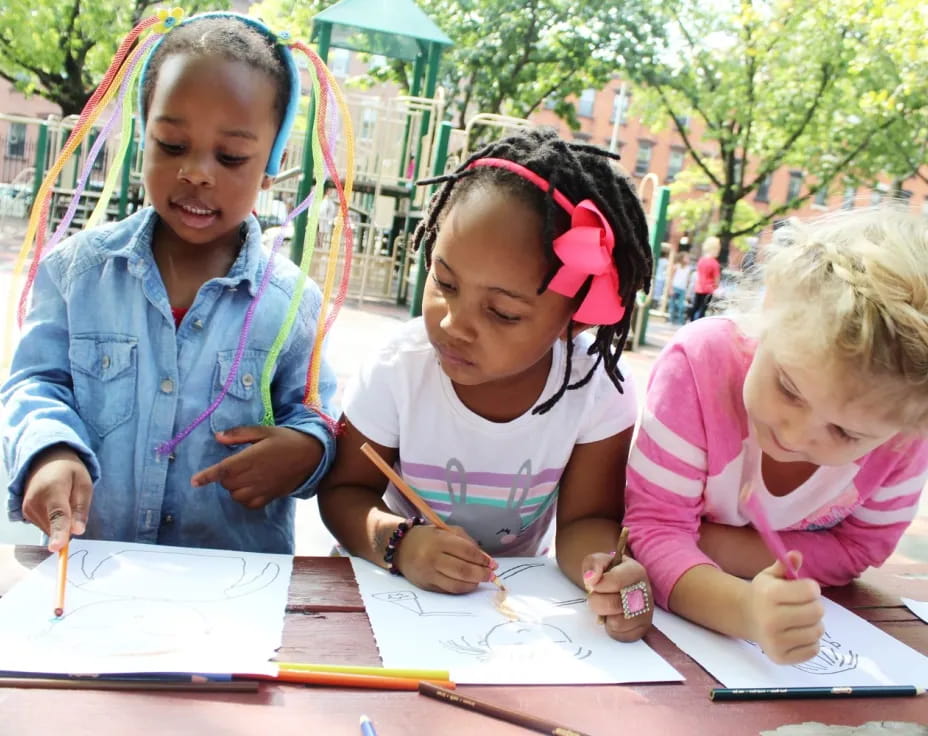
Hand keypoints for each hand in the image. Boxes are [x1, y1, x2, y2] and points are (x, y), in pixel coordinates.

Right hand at [22, 445, 92, 551]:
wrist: (45, 460)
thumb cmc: (69, 471)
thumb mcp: (84, 484)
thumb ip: (81, 509)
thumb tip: (78, 531)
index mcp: (53, 490)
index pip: (57, 515)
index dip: (59, 533)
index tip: (58, 547)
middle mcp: (35, 501)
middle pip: (56, 527)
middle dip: (69, 523)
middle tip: (72, 502)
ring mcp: (27, 508)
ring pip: (51, 529)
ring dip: (61, 522)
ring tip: (62, 500)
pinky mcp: (25, 513)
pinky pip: (45, 526)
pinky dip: (53, 521)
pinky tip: (53, 504)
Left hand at [191, 426, 322, 508]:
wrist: (312, 454)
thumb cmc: (286, 439)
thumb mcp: (264, 430)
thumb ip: (240, 434)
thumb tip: (218, 437)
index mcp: (252, 458)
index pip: (224, 470)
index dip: (207, 476)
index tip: (194, 481)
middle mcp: (255, 476)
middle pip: (228, 484)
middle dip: (225, 477)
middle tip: (234, 465)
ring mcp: (263, 488)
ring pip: (236, 496)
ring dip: (233, 488)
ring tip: (242, 477)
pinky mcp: (271, 496)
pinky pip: (250, 504)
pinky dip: (244, 498)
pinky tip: (249, 488)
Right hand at [394, 524, 496, 593]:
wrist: (401, 547)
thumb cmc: (429, 537)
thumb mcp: (447, 532)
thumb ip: (468, 543)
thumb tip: (486, 560)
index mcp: (439, 540)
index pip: (466, 551)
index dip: (482, 559)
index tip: (493, 564)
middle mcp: (432, 558)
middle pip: (463, 570)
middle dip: (481, 574)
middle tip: (491, 575)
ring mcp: (428, 574)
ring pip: (456, 584)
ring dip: (473, 584)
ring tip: (480, 580)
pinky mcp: (426, 586)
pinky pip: (448, 590)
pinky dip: (462, 589)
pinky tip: (468, 584)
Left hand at [583, 553, 652, 641]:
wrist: (617, 586)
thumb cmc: (608, 573)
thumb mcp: (598, 561)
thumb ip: (593, 564)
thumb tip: (591, 578)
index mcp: (636, 572)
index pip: (615, 581)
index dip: (598, 585)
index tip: (594, 584)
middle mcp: (646, 592)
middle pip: (614, 604)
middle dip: (597, 602)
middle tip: (596, 597)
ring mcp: (646, 612)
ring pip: (617, 622)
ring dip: (605, 616)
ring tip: (606, 607)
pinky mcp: (642, 629)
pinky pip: (621, 635)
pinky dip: (611, 628)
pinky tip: (612, 617)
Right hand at [745, 551, 823, 663]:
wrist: (748, 617)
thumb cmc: (765, 594)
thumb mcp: (771, 576)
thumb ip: (785, 564)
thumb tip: (796, 555)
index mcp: (768, 594)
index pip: (810, 591)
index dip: (811, 588)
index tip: (804, 589)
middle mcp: (769, 618)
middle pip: (817, 612)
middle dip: (814, 606)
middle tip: (804, 605)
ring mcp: (774, 641)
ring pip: (817, 632)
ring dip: (814, 624)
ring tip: (801, 620)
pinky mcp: (780, 657)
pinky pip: (814, 650)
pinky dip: (810, 642)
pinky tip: (798, 634)